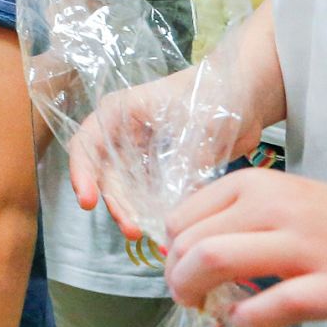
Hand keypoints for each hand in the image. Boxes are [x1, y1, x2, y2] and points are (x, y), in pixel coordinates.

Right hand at [66, 65, 262, 242]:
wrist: (246, 96)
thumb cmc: (215, 93)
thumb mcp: (196, 122)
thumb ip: (184, 159)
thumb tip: (177, 199)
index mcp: (119, 112)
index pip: (86, 144)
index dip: (81, 173)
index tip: (88, 201)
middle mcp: (123, 135)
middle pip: (104, 174)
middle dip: (114, 203)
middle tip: (131, 228)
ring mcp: (141, 155)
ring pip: (124, 189)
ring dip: (130, 212)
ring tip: (142, 233)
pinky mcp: (160, 171)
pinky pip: (147, 196)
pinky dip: (150, 212)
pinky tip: (161, 227)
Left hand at [164, 171, 326, 326]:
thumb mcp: (289, 204)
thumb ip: (243, 220)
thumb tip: (190, 253)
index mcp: (258, 185)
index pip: (182, 216)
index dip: (170, 251)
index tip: (180, 268)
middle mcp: (275, 208)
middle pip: (190, 242)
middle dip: (176, 278)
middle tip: (188, 298)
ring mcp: (307, 247)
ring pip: (215, 260)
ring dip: (196, 294)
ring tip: (206, 310)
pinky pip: (272, 305)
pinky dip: (248, 319)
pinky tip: (249, 322)